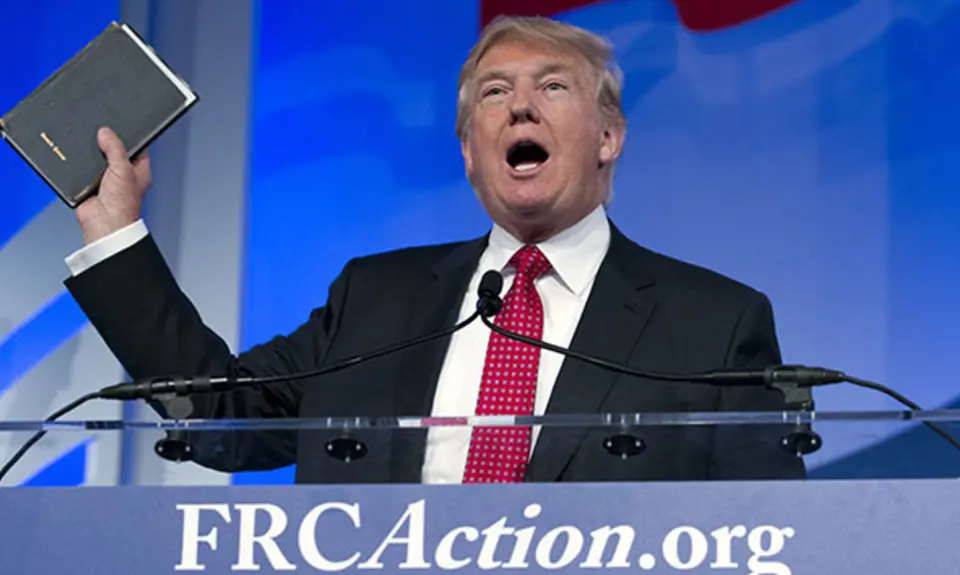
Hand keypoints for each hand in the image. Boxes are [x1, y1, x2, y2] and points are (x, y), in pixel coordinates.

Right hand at [75, 127, 151, 243]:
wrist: (104, 225)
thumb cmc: (123, 206)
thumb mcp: (123, 169)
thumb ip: (116, 149)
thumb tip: (106, 133)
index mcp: (139, 170)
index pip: (137, 147)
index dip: (130, 136)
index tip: (121, 124)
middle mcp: (124, 175)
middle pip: (114, 151)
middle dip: (107, 143)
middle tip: (101, 132)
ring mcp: (106, 179)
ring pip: (97, 159)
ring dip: (92, 155)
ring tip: (88, 144)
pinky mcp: (89, 184)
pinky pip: (83, 169)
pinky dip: (79, 164)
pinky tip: (78, 159)